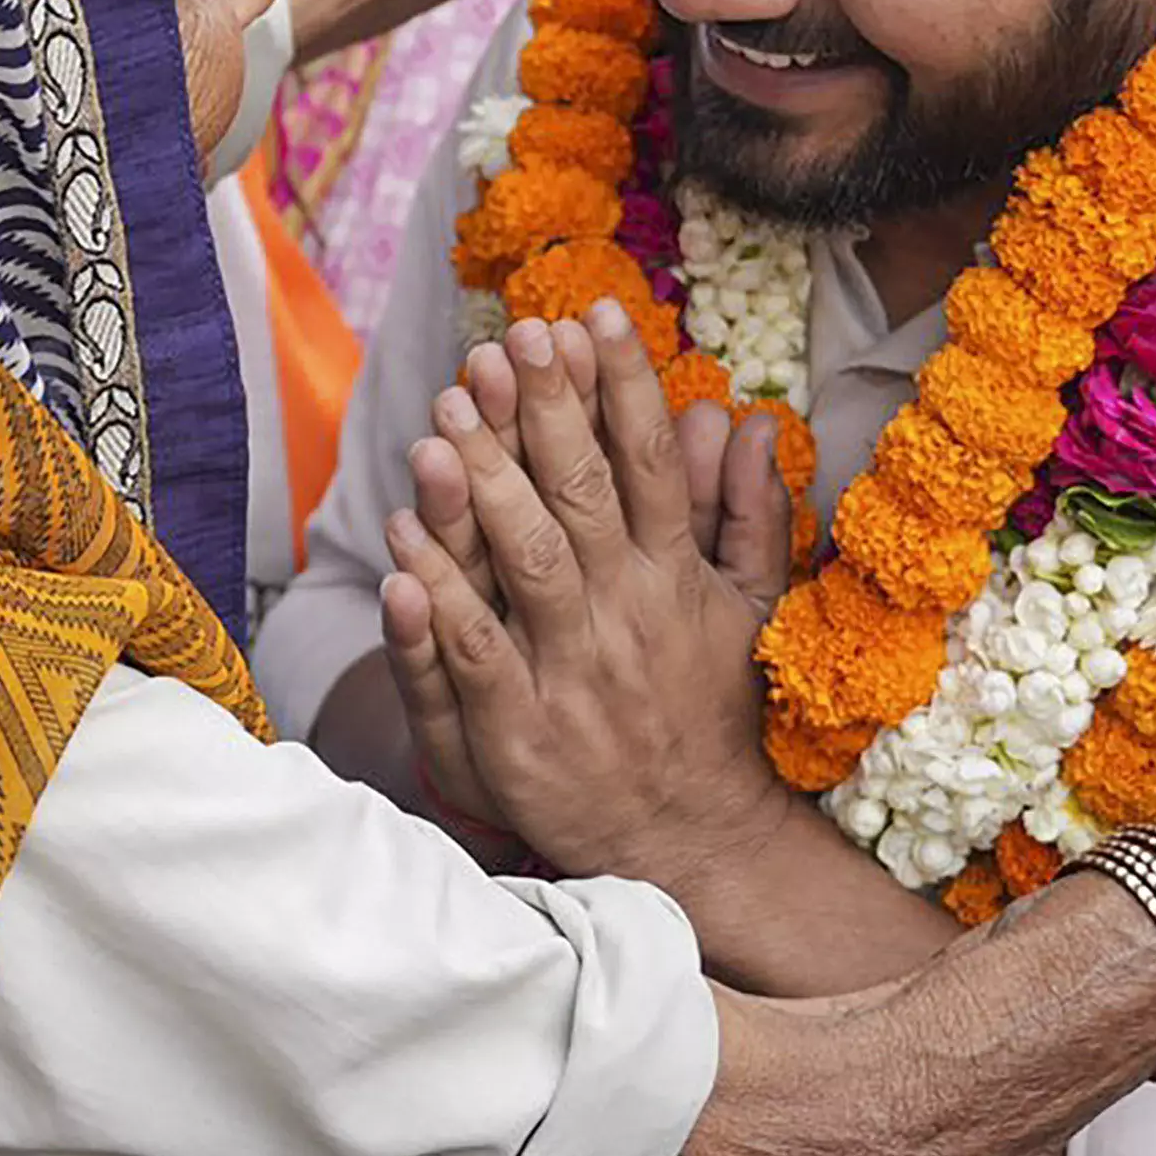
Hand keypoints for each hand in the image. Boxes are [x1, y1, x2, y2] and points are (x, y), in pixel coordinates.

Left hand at [380, 305, 802, 887]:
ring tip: (443, 421)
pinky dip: (440, 603)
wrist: (693, 839)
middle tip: (508, 341)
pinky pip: (473, 655)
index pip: (650, 464)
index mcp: (677, 580)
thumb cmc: (711, 713)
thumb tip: (745, 420)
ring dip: (482, 491)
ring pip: (526, 566)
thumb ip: (749, 512)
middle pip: (583, 497)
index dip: (621, 385)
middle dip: (545, 413)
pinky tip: (405, 547)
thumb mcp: (750, 609)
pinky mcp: (520, 732)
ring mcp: (572, 675)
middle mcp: (627, 617)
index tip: (592, 315)